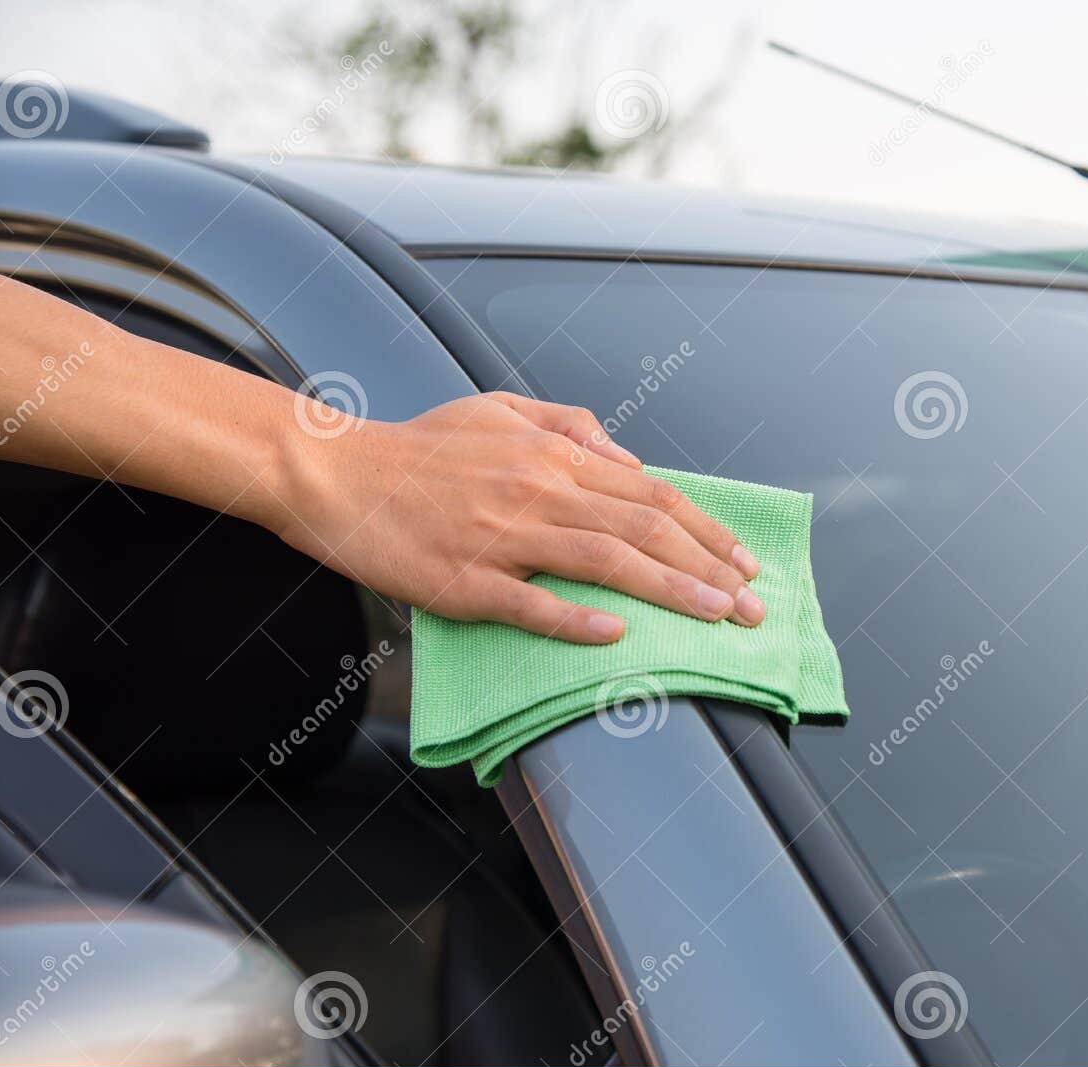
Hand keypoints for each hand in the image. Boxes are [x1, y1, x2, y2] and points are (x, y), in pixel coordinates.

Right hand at [273, 393, 764, 642]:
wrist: (334, 471)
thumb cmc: (419, 447)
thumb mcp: (500, 409)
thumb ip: (570, 425)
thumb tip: (627, 457)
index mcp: (552, 455)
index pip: (651, 494)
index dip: (707, 531)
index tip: (745, 563)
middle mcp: (539, 490)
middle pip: (645, 529)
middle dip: (710, 570)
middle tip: (753, 608)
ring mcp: (502, 536)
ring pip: (606, 563)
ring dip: (670, 592)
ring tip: (717, 618)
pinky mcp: (463, 580)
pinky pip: (530, 604)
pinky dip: (577, 620)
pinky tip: (617, 636)